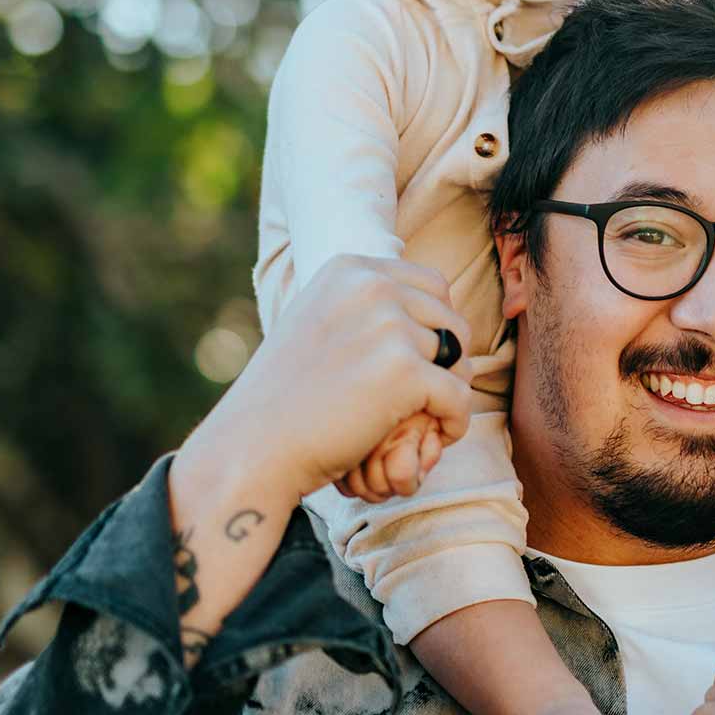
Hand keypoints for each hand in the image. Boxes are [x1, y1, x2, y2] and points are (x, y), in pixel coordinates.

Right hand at [179, 256, 473, 506]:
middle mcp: (371, 287)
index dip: (436, 326)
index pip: (432, 285)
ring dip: (448, 392)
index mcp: (350, 269)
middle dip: (449, 359)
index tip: (421, 362)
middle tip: (430, 395)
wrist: (254, 444)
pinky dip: (454, 422)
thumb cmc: (284, 395)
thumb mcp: (316, 322)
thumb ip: (362, 305)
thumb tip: (422, 298)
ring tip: (424, 418)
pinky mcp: (404, 371)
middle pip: (451, 318)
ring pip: (458, 358)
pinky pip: (460, 395)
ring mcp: (389, 327)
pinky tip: (437, 436)